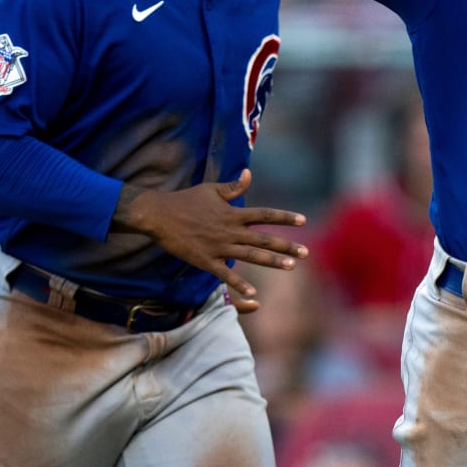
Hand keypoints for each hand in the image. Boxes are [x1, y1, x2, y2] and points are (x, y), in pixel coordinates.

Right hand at [113, 169, 308, 299]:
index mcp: (233, 213)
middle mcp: (230, 230)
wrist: (159, 215)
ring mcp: (219, 247)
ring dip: (273, 262)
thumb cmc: (185, 200)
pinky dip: (239, 283)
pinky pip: (225, 275)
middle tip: (306, 252)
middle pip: (264, 239)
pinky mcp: (206, 261)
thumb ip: (233, 187)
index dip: (284, 218)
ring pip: (251, 256)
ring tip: (291, 266)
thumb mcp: (211, 189)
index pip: (265, 215)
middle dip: (286, 246)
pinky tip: (254, 292)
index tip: (302, 220)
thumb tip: (249, 174)